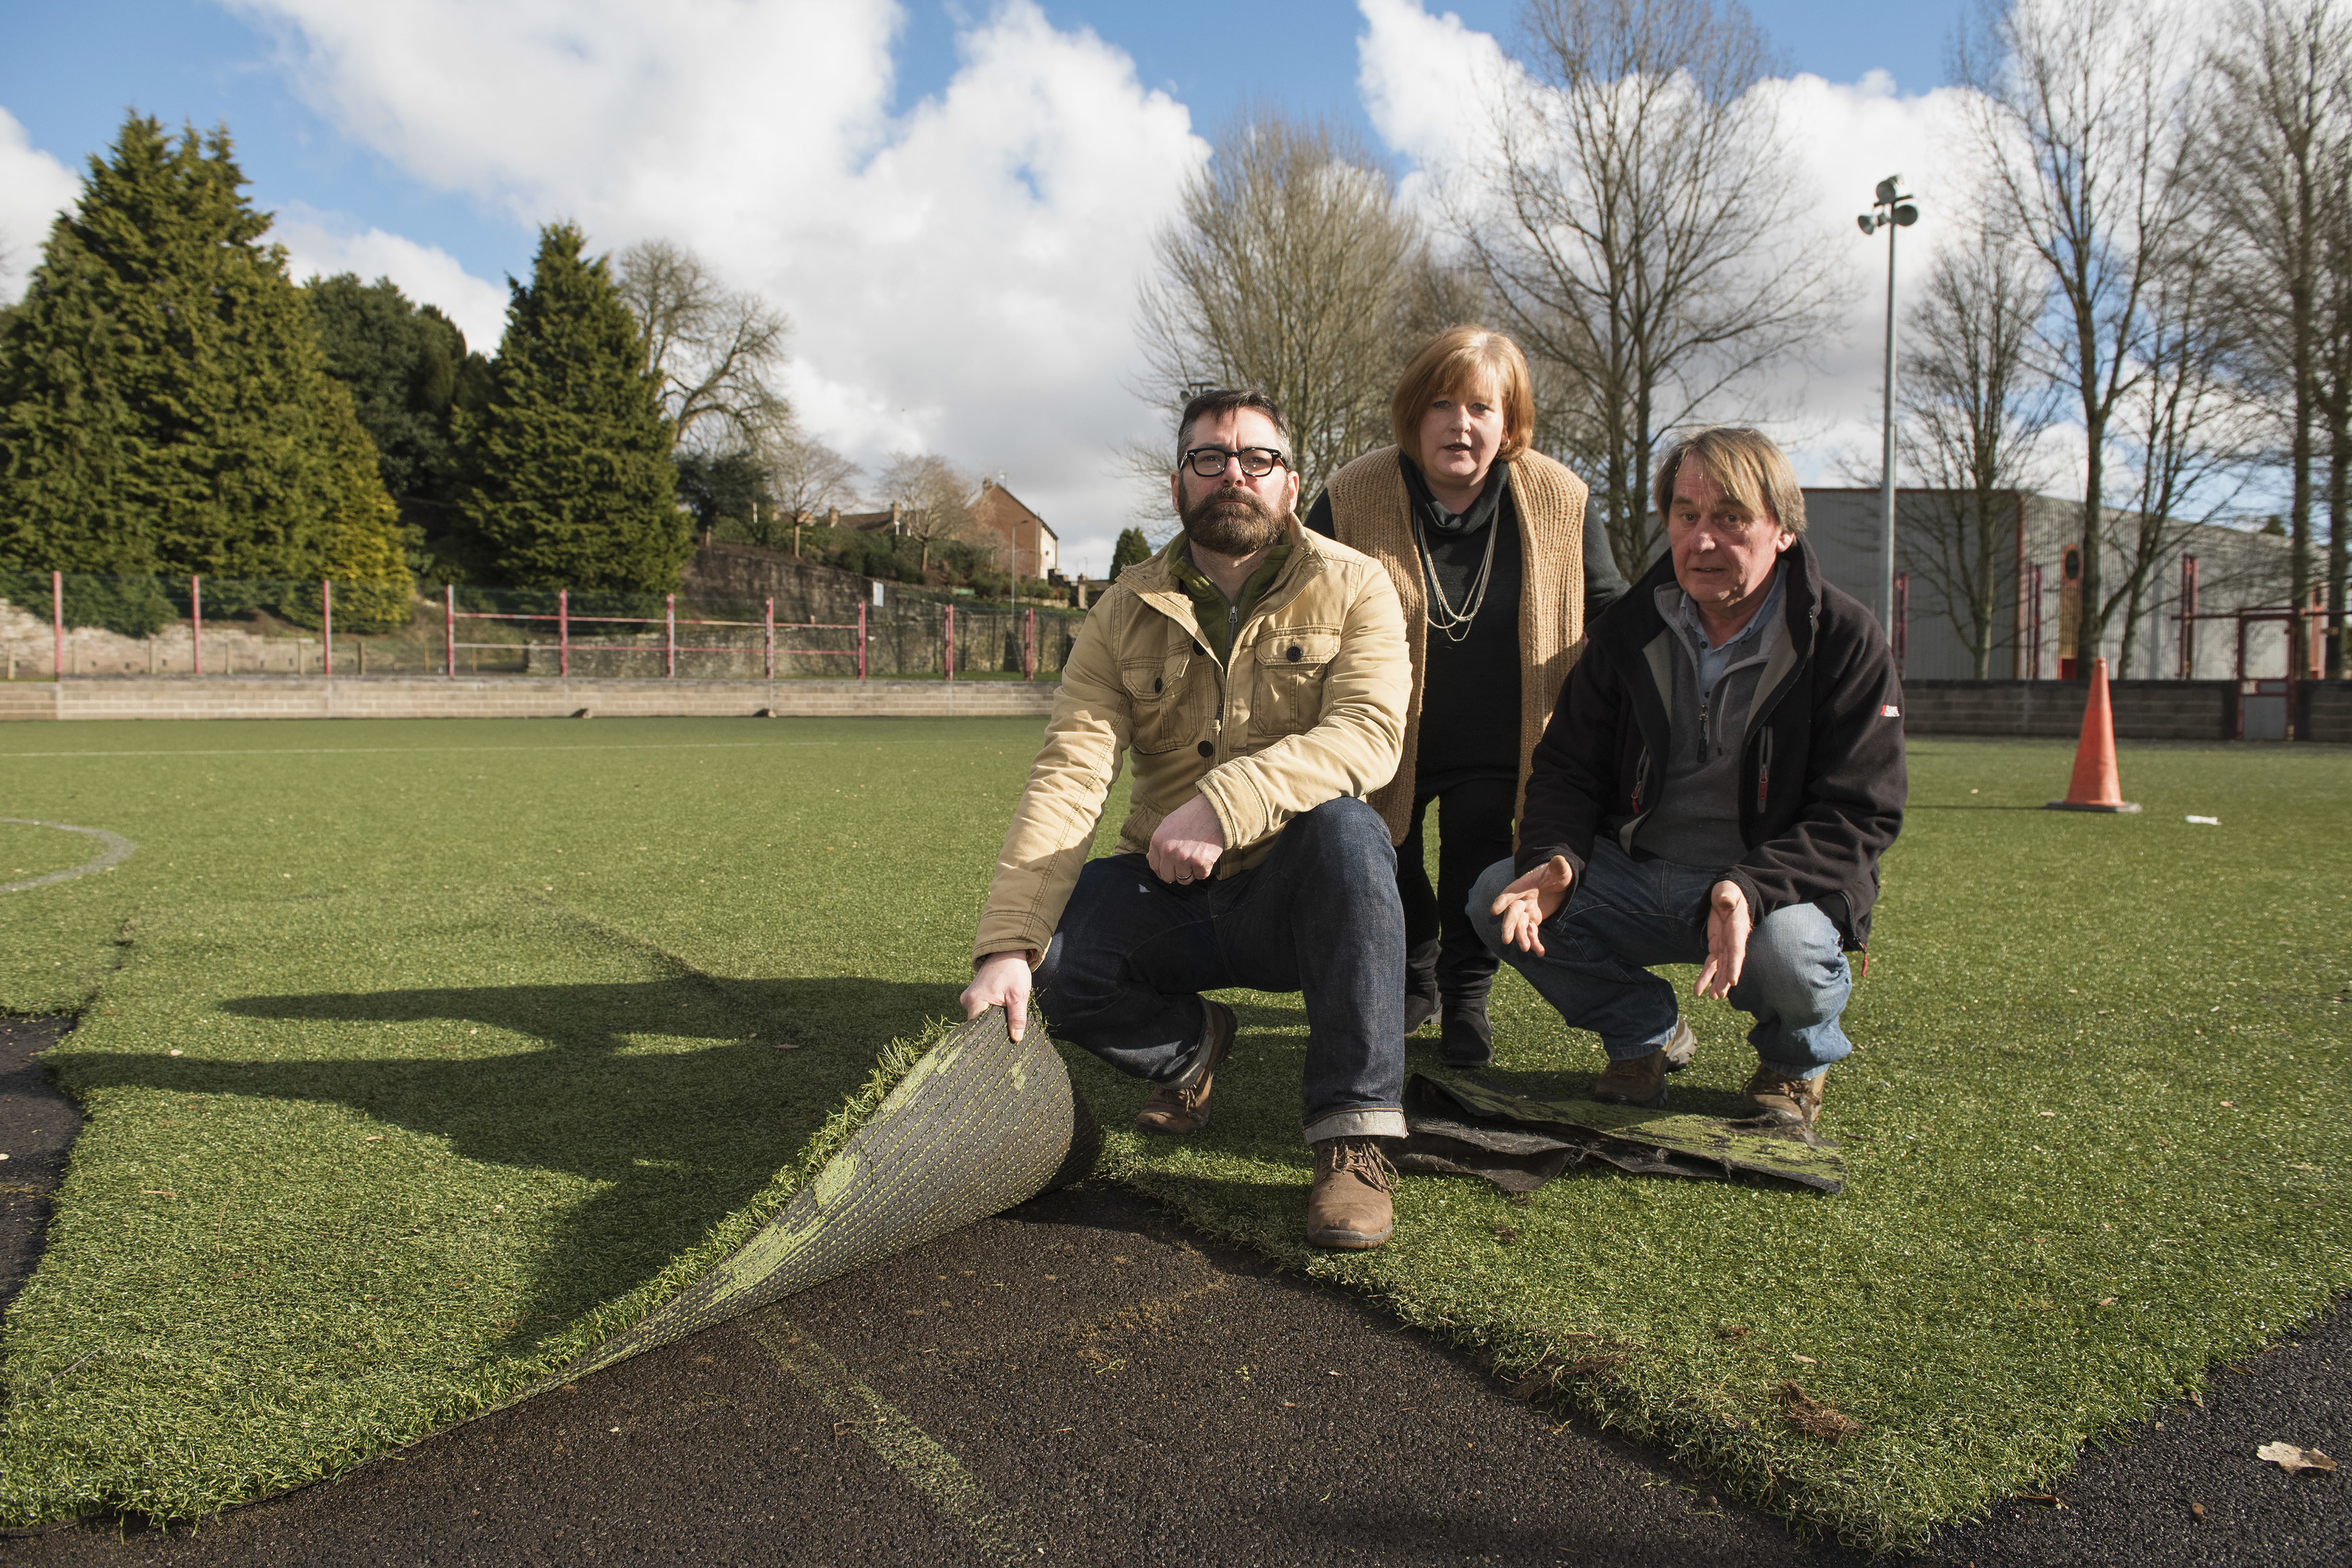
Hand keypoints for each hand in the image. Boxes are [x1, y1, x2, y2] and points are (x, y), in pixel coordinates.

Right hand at [959, 950, 1034, 1040]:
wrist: (1008, 951)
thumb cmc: (1013, 971)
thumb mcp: (1018, 996)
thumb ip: (1017, 1018)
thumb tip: (1017, 1038)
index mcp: (974, 1001)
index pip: (979, 1029)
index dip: (992, 1035)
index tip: (1004, 1039)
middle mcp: (967, 1000)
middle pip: (979, 1024)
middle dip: (994, 1026)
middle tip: (1010, 1030)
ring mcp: (968, 997)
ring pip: (981, 1017)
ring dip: (994, 1018)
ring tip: (1007, 1017)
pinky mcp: (973, 995)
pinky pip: (981, 1009)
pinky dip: (992, 1011)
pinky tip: (1002, 1010)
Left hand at [1147, 792, 1225, 884]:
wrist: (1214, 810)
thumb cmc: (1192, 816)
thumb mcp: (1168, 825)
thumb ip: (1159, 843)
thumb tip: (1149, 859)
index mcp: (1157, 841)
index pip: (1155, 866)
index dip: (1163, 870)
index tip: (1170, 870)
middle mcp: (1168, 851)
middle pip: (1168, 876)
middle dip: (1176, 873)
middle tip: (1185, 863)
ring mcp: (1184, 858)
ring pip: (1184, 879)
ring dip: (1190, 872)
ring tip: (1196, 857)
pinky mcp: (1201, 862)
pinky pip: (1200, 876)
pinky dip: (1204, 870)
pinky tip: (1206, 856)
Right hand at [1488, 856, 1573, 954]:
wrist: (1559, 881)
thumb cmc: (1557, 873)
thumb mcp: (1560, 869)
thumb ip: (1559, 867)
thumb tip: (1560, 860)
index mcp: (1524, 885)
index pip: (1510, 892)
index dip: (1502, 901)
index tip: (1494, 911)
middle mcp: (1522, 899)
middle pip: (1512, 913)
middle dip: (1508, 926)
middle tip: (1506, 939)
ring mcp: (1527, 911)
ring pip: (1520, 925)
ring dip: (1521, 937)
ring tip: (1525, 948)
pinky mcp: (1534, 919)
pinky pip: (1532, 932)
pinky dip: (1535, 942)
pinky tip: (1540, 952)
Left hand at [1694, 881, 1750, 999]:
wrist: (1729, 895)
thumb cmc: (1729, 891)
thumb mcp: (1728, 890)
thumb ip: (1727, 896)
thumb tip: (1726, 901)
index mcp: (1737, 928)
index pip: (1737, 949)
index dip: (1735, 965)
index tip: (1734, 981)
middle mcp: (1733, 940)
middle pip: (1730, 963)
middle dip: (1725, 980)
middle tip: (1719, 995)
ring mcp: (1726, 945)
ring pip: (1722, 968)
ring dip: (1717, 982)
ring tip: (1712, 997)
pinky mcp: (1717, 947)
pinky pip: (1711, 964)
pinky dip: (1706, 976)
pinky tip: (1699, 990)